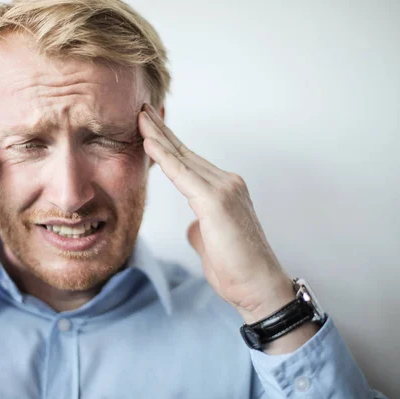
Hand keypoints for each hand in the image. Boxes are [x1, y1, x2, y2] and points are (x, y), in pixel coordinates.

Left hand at [138, 104, 295, 323]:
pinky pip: (182, 174)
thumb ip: (200, 226)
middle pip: (185, 153)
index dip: (168, 144)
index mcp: (224, 190)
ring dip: (159, 136)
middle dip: (161, 131)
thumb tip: (192, 225)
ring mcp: (224, 188)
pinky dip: (164, 157)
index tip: (149, 129)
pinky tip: (148, 142)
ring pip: (183, 158)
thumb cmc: (236, 269)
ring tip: (140, 117)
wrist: (258, 287)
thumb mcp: (210, 242)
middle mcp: (226, 182)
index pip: (189, 162)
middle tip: (142, 110)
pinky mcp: (217, 200)